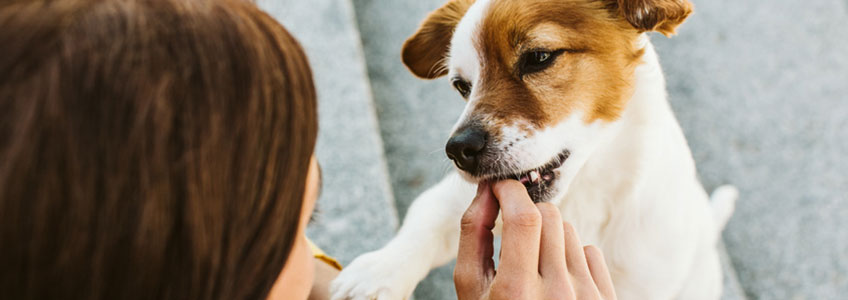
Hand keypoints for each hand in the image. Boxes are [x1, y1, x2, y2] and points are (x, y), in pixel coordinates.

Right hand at [454, 180, 616, 299]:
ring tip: (531, 264)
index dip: (511, 191)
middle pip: (548, 216)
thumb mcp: (470, 288)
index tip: (500, 186)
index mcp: (517, 292)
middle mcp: (557, 295)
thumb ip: (473, 236)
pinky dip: (569, 257)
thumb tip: (486, 190)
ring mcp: (586, 299)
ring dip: (546, 236)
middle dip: (525, 213)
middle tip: (511, 232)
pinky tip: (554, 280)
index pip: (525, 217)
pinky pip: (589, 251)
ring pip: (568, 231)